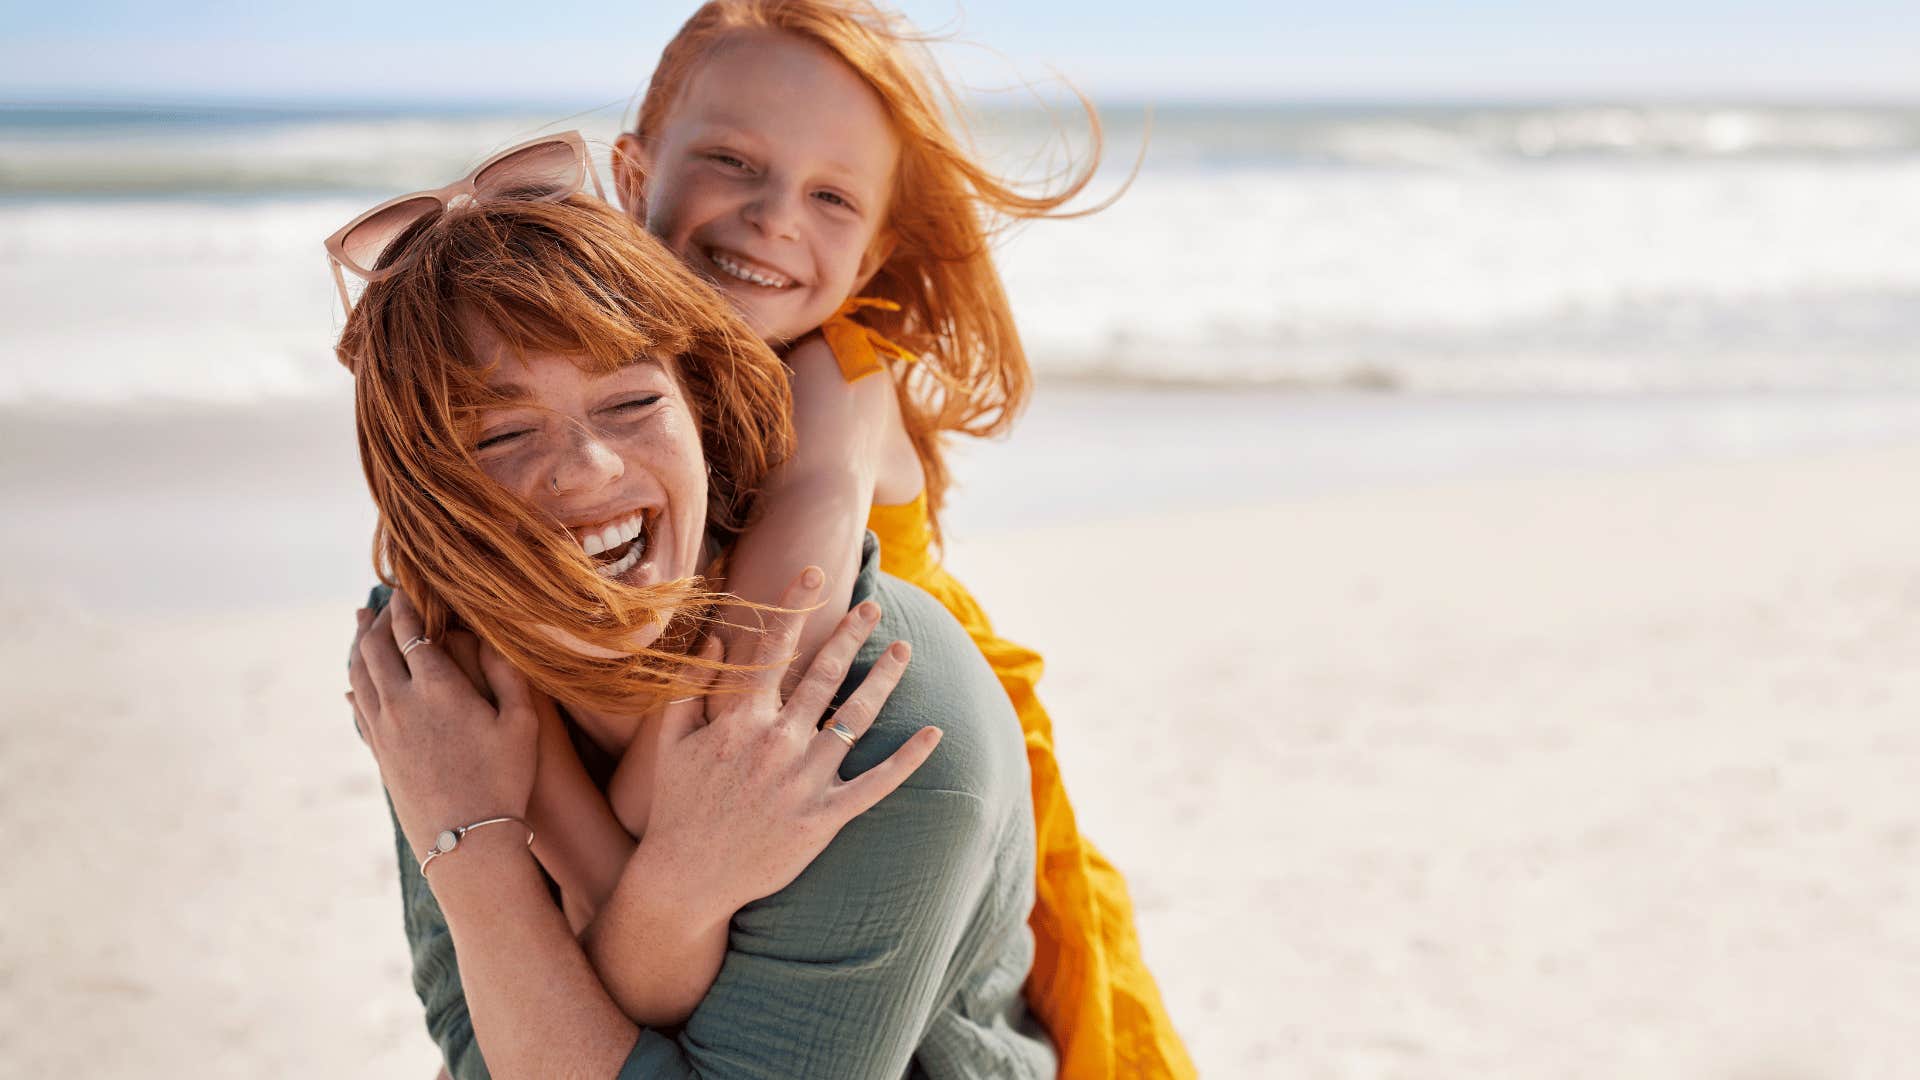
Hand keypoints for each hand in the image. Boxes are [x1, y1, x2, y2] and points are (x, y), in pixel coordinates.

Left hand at [347, 590, 539, 863]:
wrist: (466, 840)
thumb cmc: (504, 779)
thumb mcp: (522, 723)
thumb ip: (506, 673)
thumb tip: (492, 635)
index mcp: (438, 688)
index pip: (412, 632)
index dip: (408, 605)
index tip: (409, 585)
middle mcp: (401, 703)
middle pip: (376, 647)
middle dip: (378, 619)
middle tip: (382, 600)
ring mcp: (384, 729)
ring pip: (359, 674)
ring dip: (358, 645)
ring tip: (360, 625)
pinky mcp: (378, 753)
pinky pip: (358, 708)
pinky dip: (355, 684)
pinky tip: (354, 682)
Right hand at [637, 567, 940, 918]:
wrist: (686, 878)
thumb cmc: (678, 808)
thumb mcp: (672, 742)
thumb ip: (692, 687)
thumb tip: (716, 639)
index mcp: (741, 720)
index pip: (774, 650)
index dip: (795, 607)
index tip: (815, 573)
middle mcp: (778, 743)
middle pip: (824, 675)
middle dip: (851, 634)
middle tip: (873, 606)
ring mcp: (805, 781)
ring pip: (856, 717)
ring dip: (884, 679)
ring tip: (904, 650)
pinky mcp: (824, 817)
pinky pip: (876, 783)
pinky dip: (907, 758)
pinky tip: (933, 733)